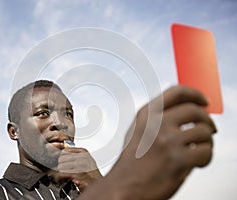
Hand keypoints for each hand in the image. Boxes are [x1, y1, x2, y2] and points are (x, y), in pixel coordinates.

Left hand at [55, 147, 102, 190]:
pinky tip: (63, 180)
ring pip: (61, 166)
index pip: (64, 151)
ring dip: (61, 173)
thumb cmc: (92, 175)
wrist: (99, 186)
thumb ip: (75, 155)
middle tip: (63, 171)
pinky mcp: (77, 175)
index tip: (63, 163)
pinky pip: (62, 174)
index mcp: (84, 152)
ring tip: (64, 176)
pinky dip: (60, 178)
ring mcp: (80, 166)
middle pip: (61, 158)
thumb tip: (64, 150)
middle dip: (61, 166)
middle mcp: (82, 157)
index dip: (62, 158)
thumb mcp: (86, 160)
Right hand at [78, 86, 216, 199]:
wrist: (125, 186)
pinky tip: (197, 163)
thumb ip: (158, 118)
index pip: (176, 92)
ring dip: (207, 142)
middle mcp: (157, 124)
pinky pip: (206, 151)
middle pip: (195, 110)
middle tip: (210, 130)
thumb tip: (187, 111)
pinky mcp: (179, 159)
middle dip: (207, 120)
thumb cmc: (133, 162)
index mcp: (147, 115)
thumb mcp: (139, 132)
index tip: (204, 101)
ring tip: (199, 151)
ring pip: (204, 131)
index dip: (195, 94)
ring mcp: (167, 140)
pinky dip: (206, 158)